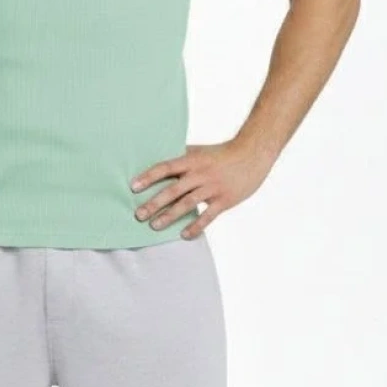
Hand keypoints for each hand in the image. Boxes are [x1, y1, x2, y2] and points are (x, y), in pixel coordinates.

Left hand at [130, 139, 272, 237]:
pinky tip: (184, 235)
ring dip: (169, 216)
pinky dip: (196, 226)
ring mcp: (212, 188)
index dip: (149, 177)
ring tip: (154, 226)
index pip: (166, 168)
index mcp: (192, 160)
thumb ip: (182, 157)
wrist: (253, 154)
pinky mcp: (224, 200)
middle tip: (138, 214)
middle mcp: (200, 174)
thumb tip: (160, 159)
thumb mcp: (201, 151)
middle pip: (173, 189)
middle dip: (154, 203)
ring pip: (187, 204)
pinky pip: (208, 216)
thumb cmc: (223, 153)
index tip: (133, 187)